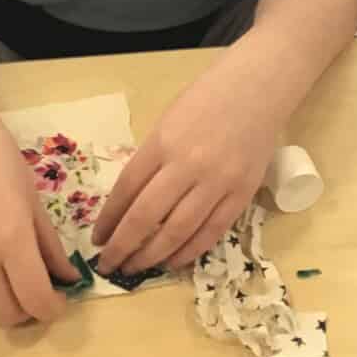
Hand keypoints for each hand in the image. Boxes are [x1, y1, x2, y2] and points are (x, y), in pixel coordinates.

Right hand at [0, 104, 78, 325]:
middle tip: (34, 293)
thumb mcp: (34, 203)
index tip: (58, 302)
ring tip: (1, 261)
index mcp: (9, 240)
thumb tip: (68, 280)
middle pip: (3, 315)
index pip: (34, 299)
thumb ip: (50, 248)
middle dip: (25, 312)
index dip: (52, 309)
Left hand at [92, 55, 282, 274]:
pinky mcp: (242, 194)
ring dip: (151, 256)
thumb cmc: (208, 98)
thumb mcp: (167, 122)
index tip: (98, 239)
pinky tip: (171, 262)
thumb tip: (130, 203)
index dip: (108, 221)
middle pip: (146, 218)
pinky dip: (188, 252)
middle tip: (108, 264)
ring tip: (135, 268)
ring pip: (177, 232)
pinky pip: (210, 232)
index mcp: (162, 142)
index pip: (126, 191)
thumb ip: (151, 160)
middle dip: (122, 247)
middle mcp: (187, 165)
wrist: (259, 87)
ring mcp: (217, 182)